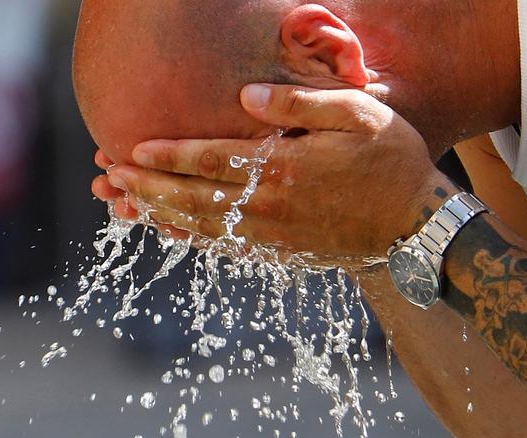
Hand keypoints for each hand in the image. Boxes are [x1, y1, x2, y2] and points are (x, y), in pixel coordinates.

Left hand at [102, 84, 456, 265]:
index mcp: (286, 170)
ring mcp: (273, 236)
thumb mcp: (357, 115)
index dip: (169, 156)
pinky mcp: (279, 253)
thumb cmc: (393, 161)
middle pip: (194, 198)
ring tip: (121, 203)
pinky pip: (223, 248)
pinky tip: (166, 229)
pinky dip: (189, 238)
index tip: (132, 149)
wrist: (418, 227)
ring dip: (158, 214)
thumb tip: (244, 95)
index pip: (213, 161)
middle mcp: (271, 208)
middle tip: (108, 177)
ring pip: (201, 227)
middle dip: (148, 187)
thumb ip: (299, 104)